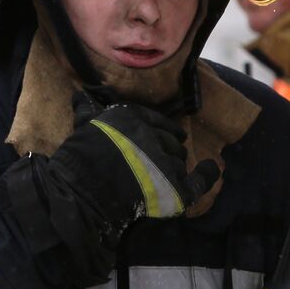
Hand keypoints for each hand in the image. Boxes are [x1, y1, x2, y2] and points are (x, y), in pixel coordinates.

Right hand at [52, 92, 218, 225]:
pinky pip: (196, 181)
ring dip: (174, 167)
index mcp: (132, 118)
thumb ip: (87, 111)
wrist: (81, 192)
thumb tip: (79, 96)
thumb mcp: (83, 128)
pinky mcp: (171, 188)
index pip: (156, 120)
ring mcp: (164, 162)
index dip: (165, 128)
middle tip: (163, 160)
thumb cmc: (78, 160)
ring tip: (165, 176)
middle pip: (170, 142)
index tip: (172, 133)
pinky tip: (211, 168)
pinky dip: (206, 175)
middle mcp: (152, 135)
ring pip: (178, 162)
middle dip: (169, 149)